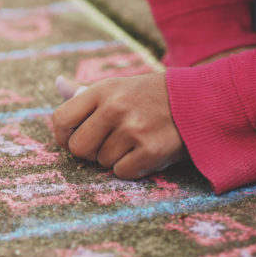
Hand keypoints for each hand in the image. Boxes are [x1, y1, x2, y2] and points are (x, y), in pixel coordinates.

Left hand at [52, 73, 187, 178]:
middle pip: (77, 147)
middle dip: (88, 151)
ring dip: (114, 158)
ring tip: (132, 142)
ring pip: (102, 162)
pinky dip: (131, 168)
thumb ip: (84, 92)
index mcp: (102, 90)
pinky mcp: (152, 150)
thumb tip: (57, 83)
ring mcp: (134, 129)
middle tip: (105, 143)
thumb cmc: (148, 96)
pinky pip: (122, 172)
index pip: (61, 120)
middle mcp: (115, 107)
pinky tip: (143, 152)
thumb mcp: (116, 86)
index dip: (63, 135)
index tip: (75, 137)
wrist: (198, 100)